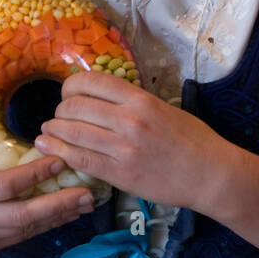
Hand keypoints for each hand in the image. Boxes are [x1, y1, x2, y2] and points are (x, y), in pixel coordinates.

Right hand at [0, 83, 97, 255]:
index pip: (4, 186)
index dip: (34, 175)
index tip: (59, 159)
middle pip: (21, 215)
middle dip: (57, 204)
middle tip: (86, 190)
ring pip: (26, 230)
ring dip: (59, 217)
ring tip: (86, 202)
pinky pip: (21, 238)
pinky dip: (46, 226)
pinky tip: (67, 214)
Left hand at [33, 70, 232, 210]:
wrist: (210, 174)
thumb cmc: (192, 140)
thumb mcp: (164, 108)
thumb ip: (132, 102)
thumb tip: (100, 97)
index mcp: (140, 100)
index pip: (91, 82)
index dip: (71, 86)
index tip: (68, 94)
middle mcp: (129, 120)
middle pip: (75, 106)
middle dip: (60, 110)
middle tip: (59, 117)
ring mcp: (123, 149)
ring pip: (72, 132)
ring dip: (53, 131)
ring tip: (48, 132)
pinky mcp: (120, 174)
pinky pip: (80, 159)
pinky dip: (59, 153)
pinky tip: (49, 149)